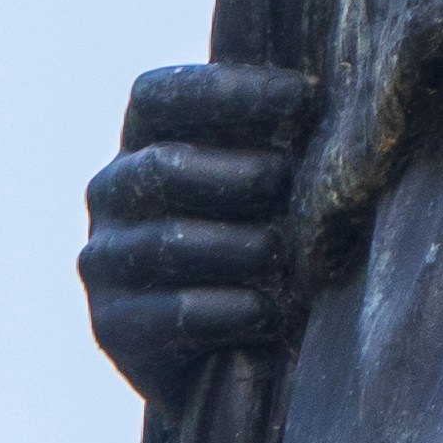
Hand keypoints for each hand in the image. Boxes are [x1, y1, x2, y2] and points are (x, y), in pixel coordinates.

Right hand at [78, 60, 318, 406]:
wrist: (234, 361)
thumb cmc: (268, 246)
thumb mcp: (272, 183)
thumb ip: (279, 133)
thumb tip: (337, 81)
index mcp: (145, 141)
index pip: (159, 95)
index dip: (227, 90)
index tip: (305, 96)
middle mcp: (113, 194)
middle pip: (162, 167)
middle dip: (244, 175)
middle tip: (299, 187)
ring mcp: (105, 261)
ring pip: (168, 241)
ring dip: (243, 247)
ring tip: (290, 255)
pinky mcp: (113, 328)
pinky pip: (174, 312)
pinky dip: (233, 309)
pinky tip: (270, 311)